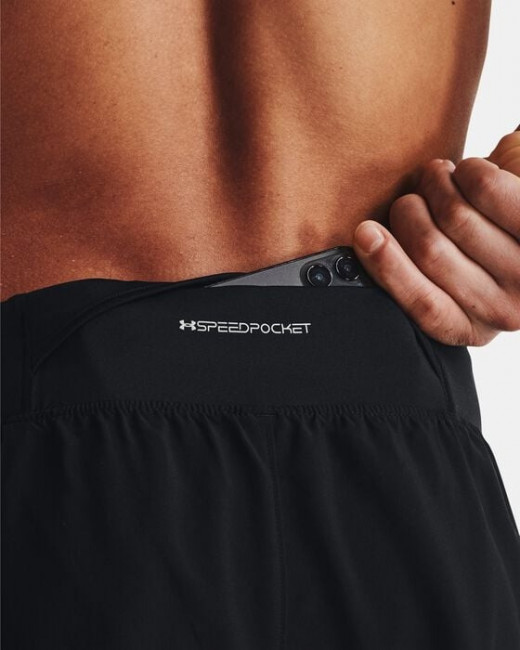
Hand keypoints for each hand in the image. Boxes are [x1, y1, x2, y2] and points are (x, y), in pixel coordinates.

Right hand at [352, 127, 519, 346]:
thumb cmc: (485, 238)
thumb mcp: (449, 272)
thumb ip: (411, 271)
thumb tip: (365, 243)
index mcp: (470, 327)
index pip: (425, 306)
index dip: (388, 266)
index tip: (364, 233)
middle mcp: (506, 310)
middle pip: (430, 251)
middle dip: (410, 209)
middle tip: (414, 196)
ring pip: (453, 215)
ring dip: (436, 183)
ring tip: (440, 177)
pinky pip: (484, 188)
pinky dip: (467, 170)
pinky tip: (469, 172)